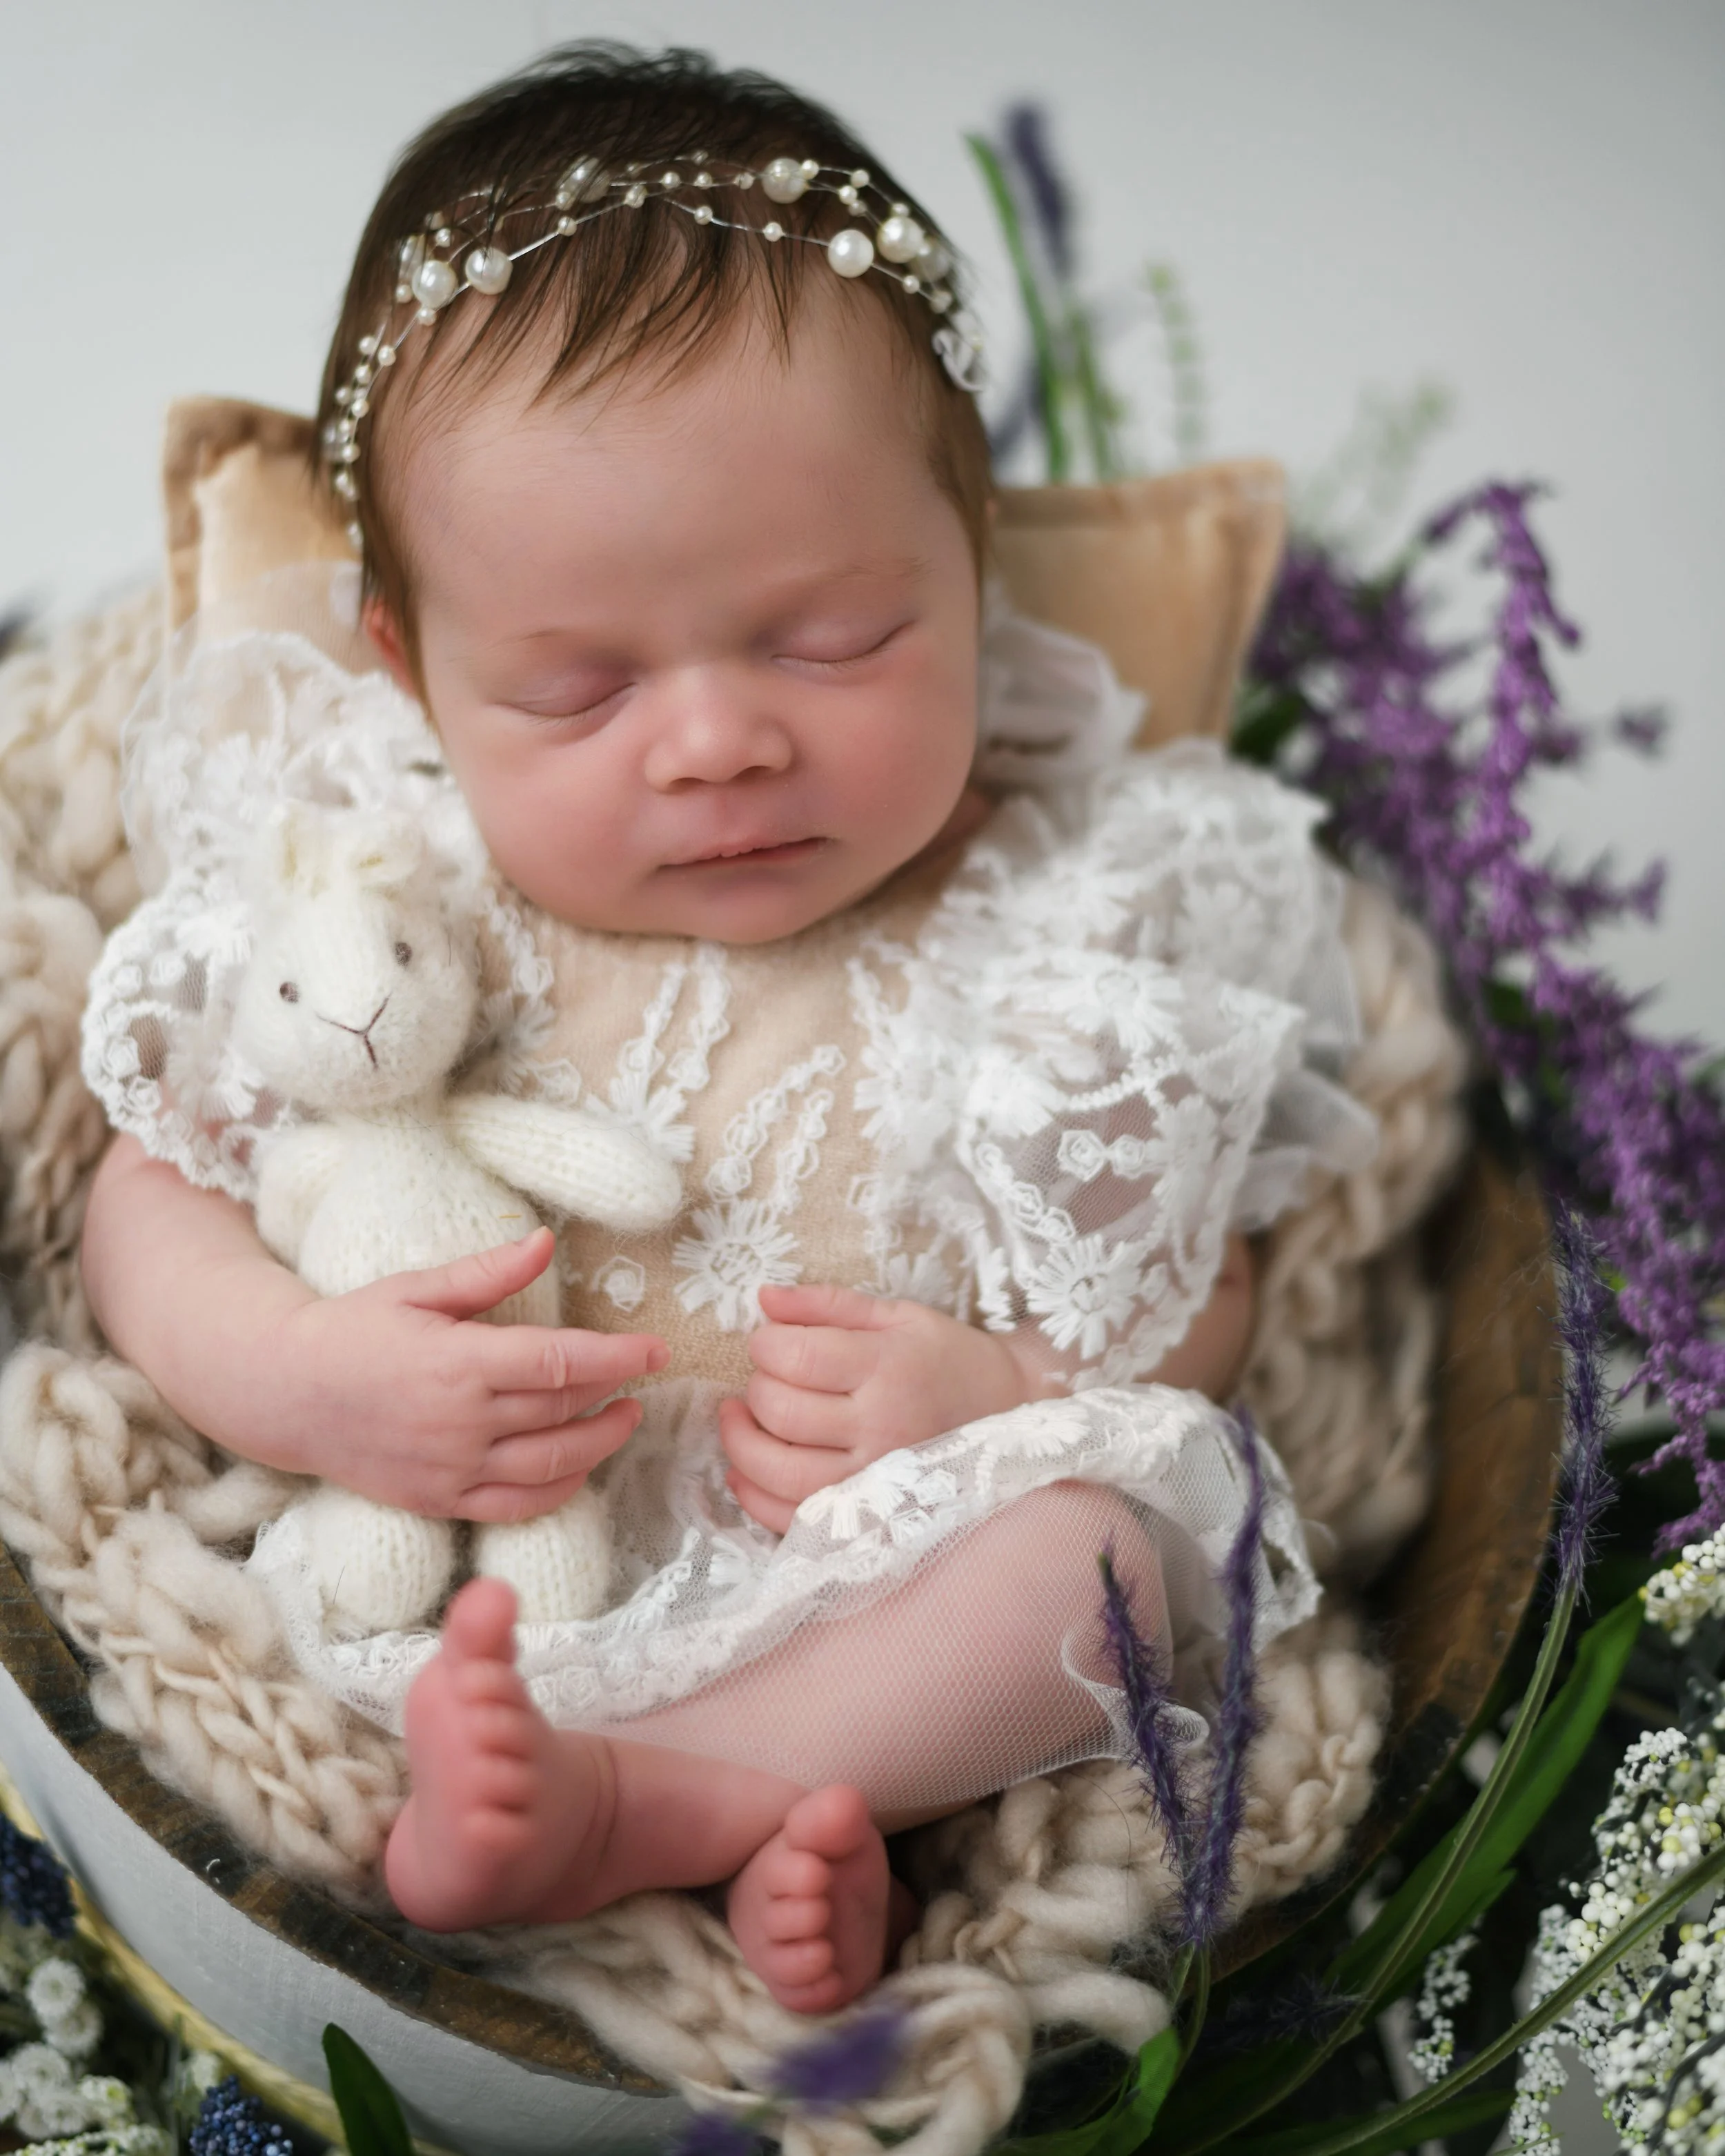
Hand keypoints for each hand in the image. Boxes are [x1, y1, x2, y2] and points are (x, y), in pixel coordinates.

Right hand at [251, 1228, 665, 1521]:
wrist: (283, 1392)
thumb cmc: (351, 1329)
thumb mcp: (417, 1289)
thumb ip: (488, 1272)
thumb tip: (546, 1241)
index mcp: (458, 1361)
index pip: (561, 1362)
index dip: (617, 1357)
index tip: (655, 1350)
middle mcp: (459, 1421)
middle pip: (563, 1411)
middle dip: (614, 1393)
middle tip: (643, 1376)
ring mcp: (450, 1468)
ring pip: (549, 1465)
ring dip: (599, 1444)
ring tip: (625, 1418)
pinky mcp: (438, 1501)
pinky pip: (515, 1507)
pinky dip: (558, 1491)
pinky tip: (580, 1468)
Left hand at [720, 1283, 1034, 1533]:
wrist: (1008, 1415)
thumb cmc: (947, 1359)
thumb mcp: (898, 1316)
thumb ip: (828, 1303)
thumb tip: (763, 1297)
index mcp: (889, 1368)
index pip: (797, 1357)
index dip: (764, 1345)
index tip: (768, 1341)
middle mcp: (880, 1427)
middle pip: (781, 1412)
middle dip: (755, 1389)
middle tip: (765, 1376)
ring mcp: (873, 1479)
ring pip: (779, 1472)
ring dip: (740, 1444)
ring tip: (739, 1417)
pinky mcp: (866, 1517)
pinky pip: (793, 1519)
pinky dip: (754, 1497)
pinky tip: (745, 1471)